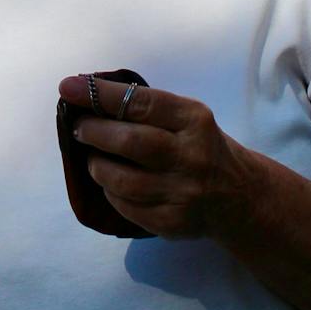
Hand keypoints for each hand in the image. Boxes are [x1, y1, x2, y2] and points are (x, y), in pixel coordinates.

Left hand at [57, 75, 252, 239]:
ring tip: (93, 158)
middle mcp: (192, 156)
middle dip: (94, 132)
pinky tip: (110, 182)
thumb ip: (148, 110)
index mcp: (195, 120)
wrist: (241, 196)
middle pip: (130, 142)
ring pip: (123, 181)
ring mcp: (183, 193)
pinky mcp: (172, 222)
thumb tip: (90, 97)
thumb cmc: (202, 147)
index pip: (141, 103)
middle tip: (79, 128)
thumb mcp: (189, 118)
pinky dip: (110, 192)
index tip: (69, 87)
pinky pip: (127, 207)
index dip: (101, 95)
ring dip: (97, 166)